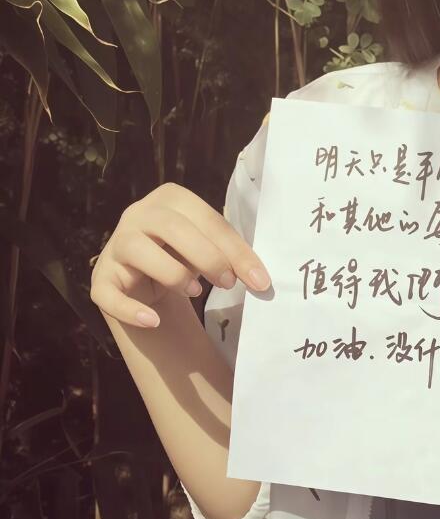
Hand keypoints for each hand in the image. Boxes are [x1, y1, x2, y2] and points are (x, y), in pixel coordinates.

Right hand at [90, 182, 271, 328]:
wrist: (147, 282)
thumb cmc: (185, 257)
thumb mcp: (209, 249)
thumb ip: (229, 254)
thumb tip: (260, 277)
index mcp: (171, 198)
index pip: (207, 219)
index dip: (235, 250)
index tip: (259, 280)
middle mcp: (137, 213)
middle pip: (173, 228)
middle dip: (208, 258)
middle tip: (229, 283)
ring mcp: (114, 245)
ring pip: (138, 250)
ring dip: (173, 273)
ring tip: (195, 292)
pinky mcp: (100, 279)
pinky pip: (107, 293)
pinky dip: (131, 309)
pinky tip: (153, 320)